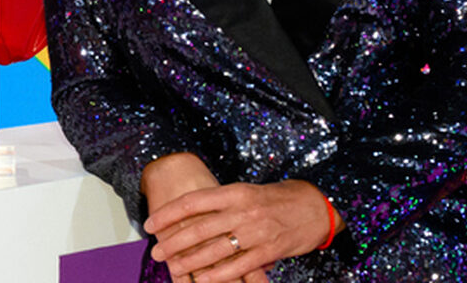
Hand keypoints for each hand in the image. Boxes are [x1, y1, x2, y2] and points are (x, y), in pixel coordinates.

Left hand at [140, 153, 266, 282]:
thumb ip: (221, 203)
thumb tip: (189, 213)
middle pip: (199, 228)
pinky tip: (202, 279)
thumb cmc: (276, 198)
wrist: (315, 206)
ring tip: (172, 266)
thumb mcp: (246, 192)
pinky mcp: (269, 252)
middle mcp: (242, 211)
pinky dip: (218, 275)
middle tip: (156, 250)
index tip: (151, 222)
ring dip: (190, 260)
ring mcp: (256, 232)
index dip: (169, 213)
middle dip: (174, 240)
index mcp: (234, 192)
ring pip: (215, 249)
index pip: (193, 202)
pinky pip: (238, 266)